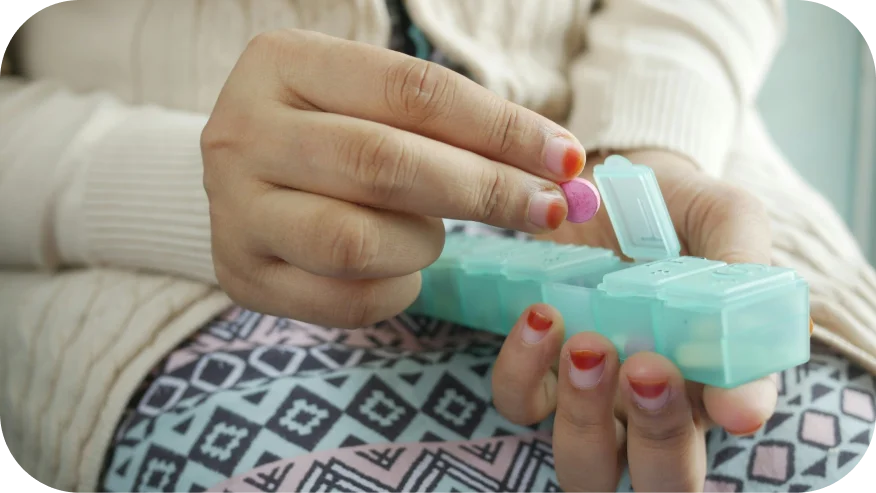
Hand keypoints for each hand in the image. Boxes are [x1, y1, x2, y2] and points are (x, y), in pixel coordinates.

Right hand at [201, 29, 585, 327]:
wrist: (248, 178)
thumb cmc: (334, 132)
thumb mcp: (377, 103)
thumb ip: (458, 127)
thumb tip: (564, 170)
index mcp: (283, 63)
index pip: (411, 91)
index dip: (500, 128)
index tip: (566, 158)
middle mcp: (242, 131)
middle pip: (384, 164)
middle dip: (484, 191)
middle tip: (547, 210)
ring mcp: (232, 209)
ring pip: (357, 242)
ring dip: (423, 244)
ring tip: (430, 233)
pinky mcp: (240, 274)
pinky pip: (344, 299)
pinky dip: (396, 290)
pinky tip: (400, 269)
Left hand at [491, 151, 778, 492]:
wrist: (605, 179)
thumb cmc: (676, 208)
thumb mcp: (724, 220)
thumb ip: (743, 278)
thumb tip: (748, 401)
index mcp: (714, 377)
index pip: (730, 428)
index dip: (729, 423)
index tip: (724, 398)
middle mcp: (654, 404)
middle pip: (661, 480)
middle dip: (658, 440)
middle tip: (647, 368)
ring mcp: (591, 395)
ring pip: (585, 462)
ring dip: (585, 416)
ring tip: (587, 344)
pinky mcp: (537, 370)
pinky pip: (520, 403)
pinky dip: (522, 372)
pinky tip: (540, 315)